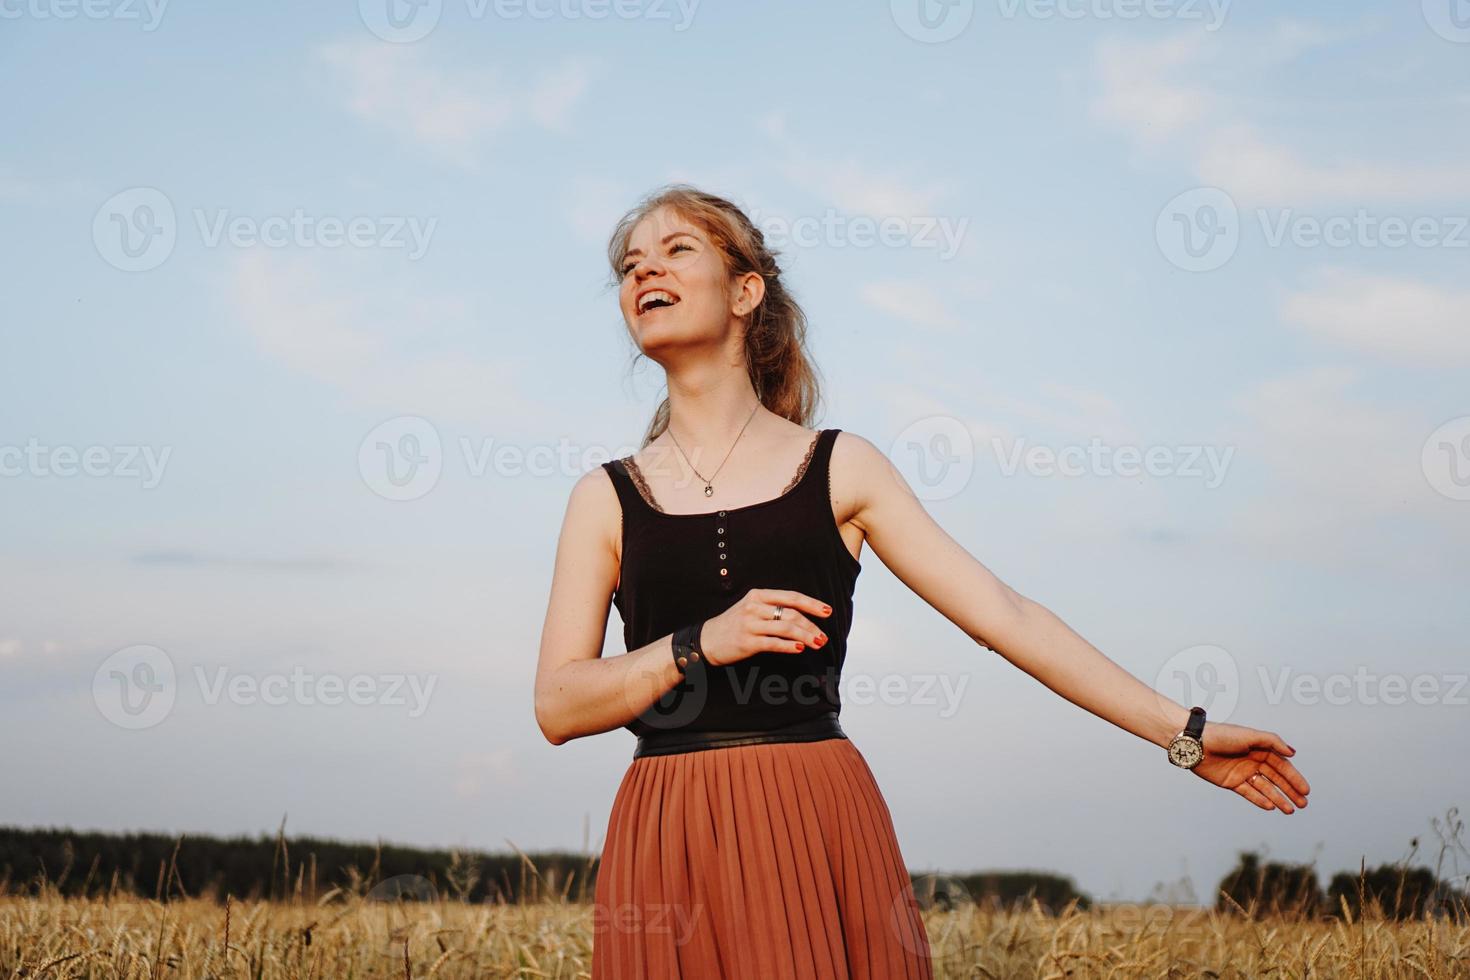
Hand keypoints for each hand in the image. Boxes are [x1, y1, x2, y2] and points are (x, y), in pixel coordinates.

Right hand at [699, 588, 830, 666]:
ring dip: (805, 636)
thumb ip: (773, 608)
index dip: (811, 604)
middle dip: (811, 625)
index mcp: (758, 595)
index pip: (791, 597)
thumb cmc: (734, 625)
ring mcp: (750, 624)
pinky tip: (800, 648)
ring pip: (785, 628)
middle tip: (824, 636)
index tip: (827, 611)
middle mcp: (754, 607)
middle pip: (791, 614)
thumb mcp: (751, 608)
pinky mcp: (747, 642)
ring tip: (818, 643)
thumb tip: (803, 616)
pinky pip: (773, 643)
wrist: (706, 640)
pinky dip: (789, 646)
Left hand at [1192, 723, 1310, 813]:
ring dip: (1278, 798)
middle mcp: (1253, 761)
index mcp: (1260, 749)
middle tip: (1304, 804)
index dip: (1294, 778)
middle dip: (1290, 791)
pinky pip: (1249, 793)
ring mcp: (1242, 772)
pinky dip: (1260, 800)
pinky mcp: (1231, 782)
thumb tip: (1293, 753)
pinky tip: (1271, 807)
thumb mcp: (1250, 735)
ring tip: (1290, 810)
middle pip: (1276, 779)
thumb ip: (1272, 742)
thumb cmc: (1222, 735)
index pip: (1282, 766)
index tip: (1306, 790)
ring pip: (1265, 788)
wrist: (1195, 744)